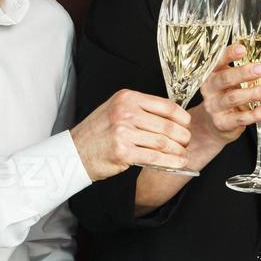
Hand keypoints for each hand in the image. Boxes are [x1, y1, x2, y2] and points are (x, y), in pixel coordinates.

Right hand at [70, 90, 192, 179]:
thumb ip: (141, 110)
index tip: (187, 124)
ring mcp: (123, 132)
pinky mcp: (123, 152)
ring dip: (178, 150)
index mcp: (127, 98)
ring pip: (163, 142)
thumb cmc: (98, 133)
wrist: (74, 152)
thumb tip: (172, 118)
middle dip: (182, 136)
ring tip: (184, 154)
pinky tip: (178, 163)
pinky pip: (154, 157)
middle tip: (186, 142)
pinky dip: (170, 162)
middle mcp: (125, 112)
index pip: (165, 105)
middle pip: (167, 125)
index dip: (182, 117)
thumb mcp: (117, 110)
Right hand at [187, 43, 260, 146]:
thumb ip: (238, 71)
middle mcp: (209, 90)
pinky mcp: (222, 123)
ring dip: (254, 92)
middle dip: (244, 73)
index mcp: (211, 75)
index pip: (217, 62)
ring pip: (233, 98)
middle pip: (225, 79)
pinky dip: (256, 113)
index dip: (229, 55)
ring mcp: (214, 108)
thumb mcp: (226, 81)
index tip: (242, 49)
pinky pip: (240, 118)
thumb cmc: (223, 97)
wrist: (211, 126)